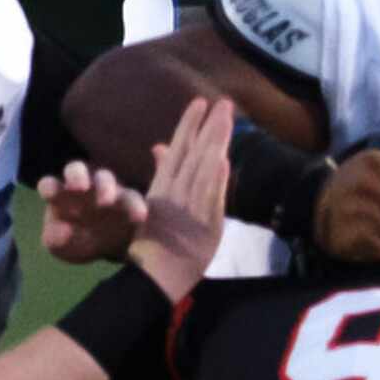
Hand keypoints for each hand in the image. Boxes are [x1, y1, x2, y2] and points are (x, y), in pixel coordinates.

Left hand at [37, 161, 146, 264]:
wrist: (106, 246)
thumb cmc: (76, 240)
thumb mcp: (62, 246)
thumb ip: (57, 239)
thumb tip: (65, 231)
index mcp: (59, 195)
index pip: (49, 185)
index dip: (49, 187)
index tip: (50, 194)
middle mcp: (81, 185)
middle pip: (76, 170)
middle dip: (77, 176)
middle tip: (80, 187)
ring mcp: (105, 189)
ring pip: (105, 179)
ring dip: (105, 187)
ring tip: (107, 201)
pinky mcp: (129, 198)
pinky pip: (133, 198)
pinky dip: (136, 206)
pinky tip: (138, 217)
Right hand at [129, 97, 232, 301]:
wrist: (154, 277)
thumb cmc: (153, 240)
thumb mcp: (153, 202)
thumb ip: (161, 173)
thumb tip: (160, 146)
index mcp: (162, 187)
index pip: (177, 149)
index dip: (188, 125)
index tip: (199, 102)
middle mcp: (175, 193)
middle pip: (194, 154)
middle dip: (209, 127)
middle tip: (223, 103)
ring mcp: (191, 209)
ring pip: (204, 170)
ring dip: (216, 143)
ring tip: (226, 120)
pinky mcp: (206, 226)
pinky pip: (212, 199)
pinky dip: (217, 179)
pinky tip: (223, 160)